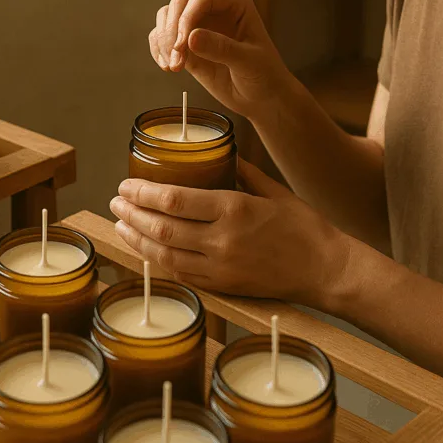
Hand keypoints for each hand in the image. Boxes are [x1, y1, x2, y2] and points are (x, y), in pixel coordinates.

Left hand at [108, 159, 349, 305]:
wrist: (327, 270)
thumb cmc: (305, 226)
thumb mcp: (273, 190)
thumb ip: (241, 172)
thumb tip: (217, 155)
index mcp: (235, 209)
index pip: (175, 200)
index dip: (144, 193)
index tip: (126, 185)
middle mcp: (223, 240)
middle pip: (163, 227)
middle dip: (133, 214)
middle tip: (116, 201)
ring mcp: (221, 267)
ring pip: (165, 255)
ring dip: (137, 240)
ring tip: (120, 225)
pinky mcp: (224, 287)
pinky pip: (181, 274)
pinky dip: (158, 261)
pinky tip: (144, 250)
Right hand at [149, 0, 294, 121]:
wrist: (261, 97)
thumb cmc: (264, 75)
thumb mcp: (248, 62)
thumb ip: (221, 49)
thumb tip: (190, 38)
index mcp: (235, 3)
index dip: (187, 18)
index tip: (182, 44)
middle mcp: (214, 9)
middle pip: (179, 5)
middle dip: (172, 32)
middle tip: (177, 62)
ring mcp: (198, 25)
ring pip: (166, 18)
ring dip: (163, 41)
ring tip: (173, 67)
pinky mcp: (187, 44)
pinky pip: (163, 38)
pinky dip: (159, 50)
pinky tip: (167, 67)